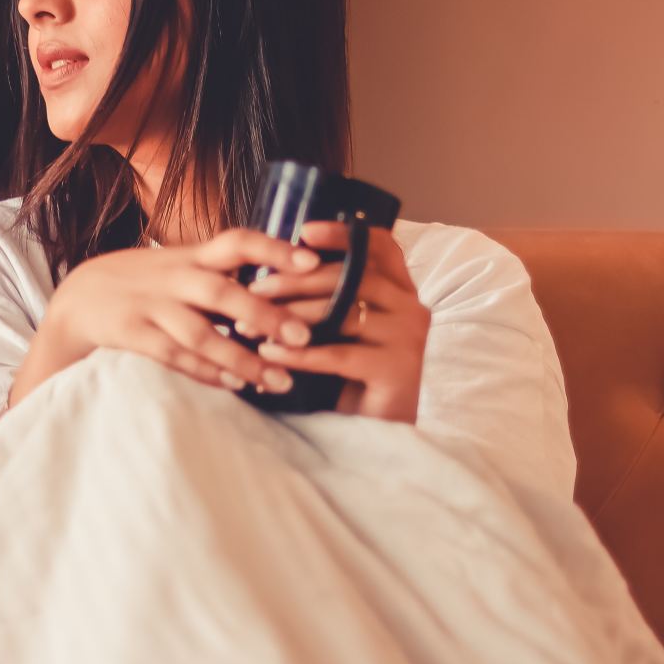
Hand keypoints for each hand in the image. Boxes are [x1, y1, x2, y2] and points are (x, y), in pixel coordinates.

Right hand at [28, 228, 329, 398]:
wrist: (77, 298)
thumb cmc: (143, 282)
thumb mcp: (179, 264)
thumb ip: (222, 270)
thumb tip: (284, 277)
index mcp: (191, 256)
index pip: (236, 242)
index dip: (274, 249)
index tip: (313, 262)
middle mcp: (172, 277)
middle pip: (221, 292)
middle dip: (264, 314)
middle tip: (303, 336)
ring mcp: (149, 307)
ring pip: (199, 333)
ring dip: (241, 358)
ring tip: (279, 381)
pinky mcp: (131, 334)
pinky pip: (173, 356)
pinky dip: (205, 372)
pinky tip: (235, 385)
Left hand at [252, 221, 429, 421]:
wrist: (379, 432)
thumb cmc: (352, 378)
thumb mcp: (339, 330)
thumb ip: (326, 300)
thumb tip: (270, 272)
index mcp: (401, 290)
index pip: (380, 246)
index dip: (343, 234)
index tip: (303, 232)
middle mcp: (413, 306)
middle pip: (353, 276)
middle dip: (296, 281)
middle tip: (254, 290)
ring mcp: (410, 337)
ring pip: (344, 312)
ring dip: (291, 317)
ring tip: (251, 326)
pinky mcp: (399, 369)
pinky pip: (340, 354)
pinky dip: (300, 354)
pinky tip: (269, 355)